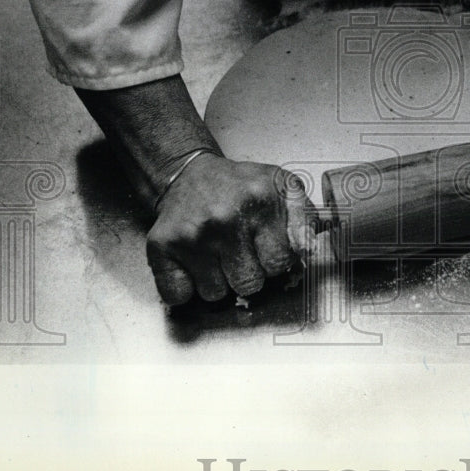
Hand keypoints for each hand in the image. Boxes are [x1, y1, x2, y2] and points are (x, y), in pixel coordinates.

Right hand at [145, 154, 315, 305]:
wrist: (190, 175)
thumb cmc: (240, 188)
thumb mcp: (283, 189)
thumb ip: (304, 219)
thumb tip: (307, 249)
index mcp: (261, 200)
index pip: (280, 262)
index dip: (274, 259)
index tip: (266, 244)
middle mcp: (225, 216)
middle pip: (250, 284)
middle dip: (248, 272)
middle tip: (238, 246)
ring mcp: (192, 234)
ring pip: (215, 294)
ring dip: (217, 279)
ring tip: (216, 250)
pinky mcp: (162, 246)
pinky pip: (180, 296)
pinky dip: (186, 287)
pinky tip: (193, 262)